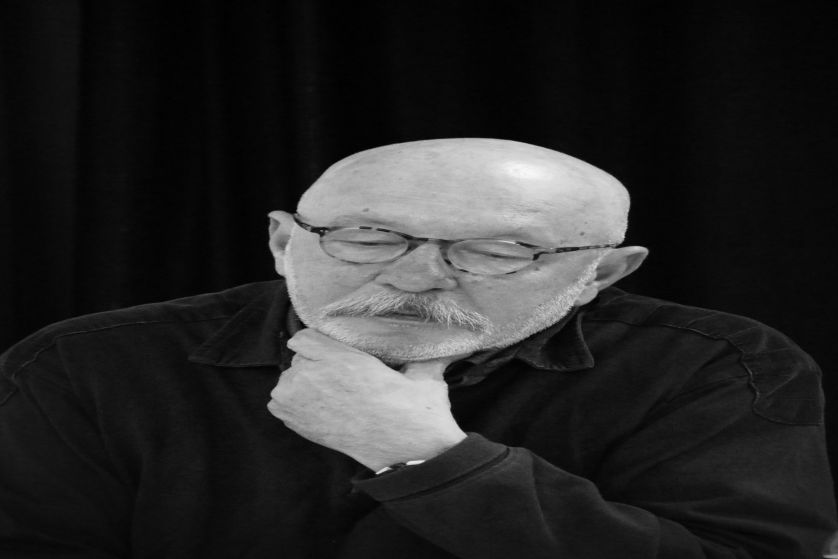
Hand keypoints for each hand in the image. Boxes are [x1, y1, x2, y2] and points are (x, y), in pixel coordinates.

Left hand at [267, 329, 467, 470]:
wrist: (408, 453)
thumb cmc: (416, 413)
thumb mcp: (423, 374)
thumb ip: (421, 351)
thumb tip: (451, 342)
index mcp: (344, 359)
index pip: (305, 337)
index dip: (320, 344)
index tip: (333, 352)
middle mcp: (316, 376)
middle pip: (298, 357)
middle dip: (315, 364)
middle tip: (340, 379)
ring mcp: (302, 400)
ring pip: (289, 380)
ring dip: (305, 385)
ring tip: (333, 397)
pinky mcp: (296, 423)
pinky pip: (281, 404)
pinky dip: (295, 405)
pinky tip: (321, 411)